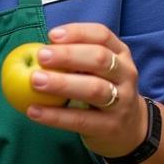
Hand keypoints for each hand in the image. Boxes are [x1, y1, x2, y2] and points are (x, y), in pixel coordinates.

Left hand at [25, 23, 148, 158]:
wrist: (130, 130)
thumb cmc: (102, 90)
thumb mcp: (97, 71)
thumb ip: (75, 58)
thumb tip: (36, 50)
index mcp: (120, 55)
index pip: (102, 36)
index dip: (77, 33)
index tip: (51, 35)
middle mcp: (125, 75)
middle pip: (100, 60)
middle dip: (69, 56)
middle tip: (40, 56)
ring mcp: (122, 102)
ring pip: (95, 89)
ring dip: (62, 84)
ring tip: (34, 81)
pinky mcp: (110, 126)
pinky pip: (80, 120)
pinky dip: (55, 116)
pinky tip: (33, 111)